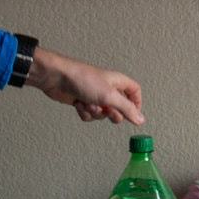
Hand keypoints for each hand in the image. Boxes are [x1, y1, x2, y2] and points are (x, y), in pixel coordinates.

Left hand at [26, 46, 144, 124]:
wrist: (57, 78)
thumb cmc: (83, 80)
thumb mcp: (110, 96)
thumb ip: (127, 109)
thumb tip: (141, 120)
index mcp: (118, 82)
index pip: (135, 92)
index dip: (136, 104)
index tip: (131, 115)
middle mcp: (108, 88)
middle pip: (119, 108)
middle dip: (111, 113)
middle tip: (106, 110)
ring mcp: (94, 95)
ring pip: (102, 114)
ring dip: (94, 112)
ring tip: (88, 103)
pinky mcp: (83, 101)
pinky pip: (89, 115)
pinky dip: (84, 112)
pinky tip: (78, 103)